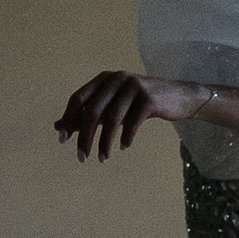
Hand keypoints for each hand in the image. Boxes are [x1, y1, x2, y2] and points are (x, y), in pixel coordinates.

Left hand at [55, 69, 190, 161]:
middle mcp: (116, 79)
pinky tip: (124, 147)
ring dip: (105, 143)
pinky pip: (132, 122)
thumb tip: (58, 127)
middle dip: (85, 137)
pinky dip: (126, 137)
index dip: (68, 119)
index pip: (78, 99)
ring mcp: (133, 87)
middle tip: (82, 157)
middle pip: (92, 111)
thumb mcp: (113, 106)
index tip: (63, 140)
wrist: (180, 97)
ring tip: (102, 158)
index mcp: (104, 79)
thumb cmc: (141, 103)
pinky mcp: (149, 98)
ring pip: (112, 119)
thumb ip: (88, 115)